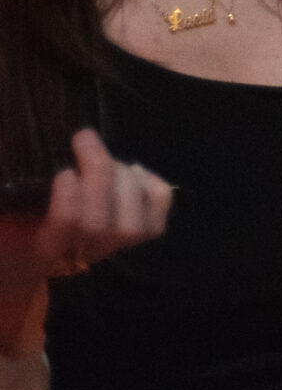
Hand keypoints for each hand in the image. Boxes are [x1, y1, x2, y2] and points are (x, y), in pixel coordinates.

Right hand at [0, 130, 172, 289]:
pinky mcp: (145, 234)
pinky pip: (158, 214)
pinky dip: (153, 185)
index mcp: (44, 248)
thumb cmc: (24, 222)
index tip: (63, 171)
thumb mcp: (12, 212)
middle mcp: (83, 253)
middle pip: (99, 223)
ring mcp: (118, 246)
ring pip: (131, 223)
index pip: (64, 231)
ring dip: (123, 179)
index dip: (68, 200)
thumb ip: (17, 197)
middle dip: (97, 173)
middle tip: (83, 136)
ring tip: (109, 159)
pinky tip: (135, 171)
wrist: (48, 251)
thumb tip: (25, 164)